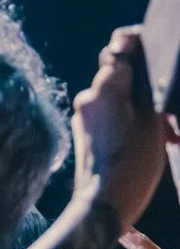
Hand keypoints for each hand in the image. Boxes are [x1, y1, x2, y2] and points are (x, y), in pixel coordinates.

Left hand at [71, 28, 172, 231]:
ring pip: (116, 99)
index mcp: (104, 86)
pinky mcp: (84, 134)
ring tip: (163, 133)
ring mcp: (83, 116)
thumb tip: (136, 56)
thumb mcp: (152, 120)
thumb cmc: (133, 162)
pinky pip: (109, 118)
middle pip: (120, 76)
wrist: (104, 204)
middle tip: (166, 114)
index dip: (138, 44)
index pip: (120, 46)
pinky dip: (127, 122)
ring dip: (138, 109)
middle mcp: (88, 97)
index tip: (155, 50)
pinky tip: (146, 143)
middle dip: (144, 87)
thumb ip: (144, 85)